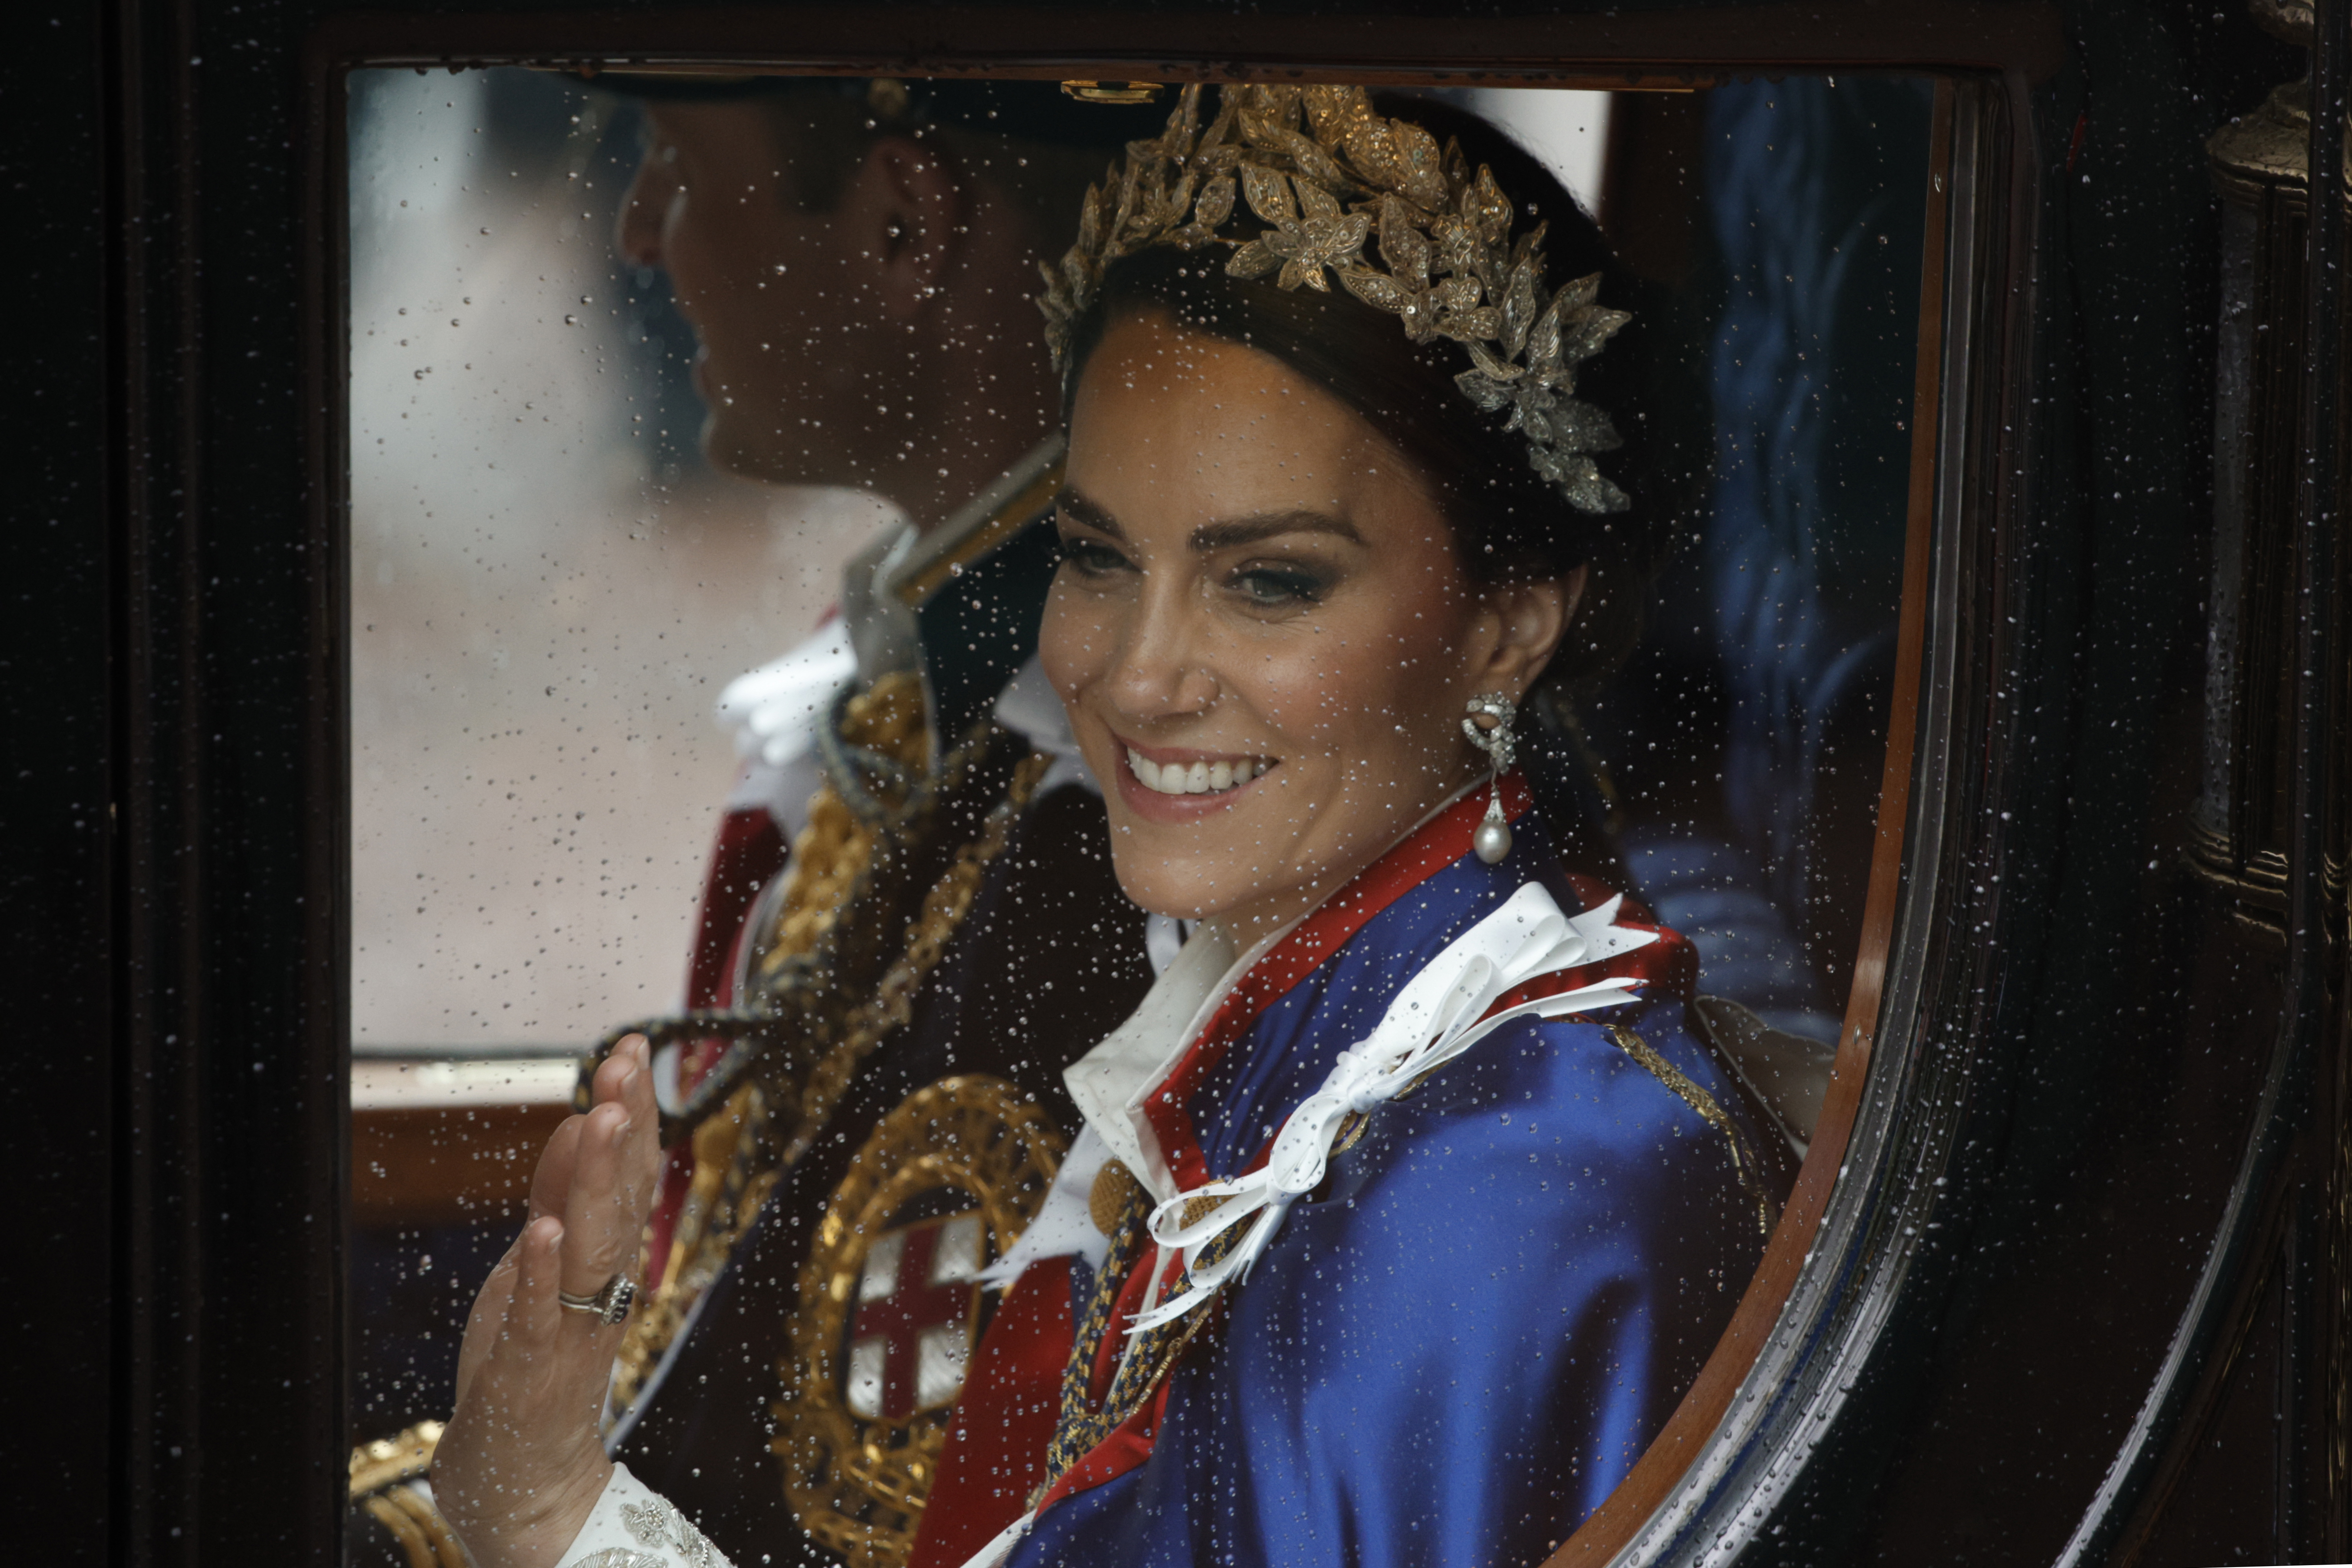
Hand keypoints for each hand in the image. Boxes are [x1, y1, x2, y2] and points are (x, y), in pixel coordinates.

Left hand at [434, 1036, 661, 1567]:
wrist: (527, 1482)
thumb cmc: (532, 1366)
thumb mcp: (543, 1266)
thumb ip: (563, 1196)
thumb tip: (582, 1117)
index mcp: (606, 1261)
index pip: (630, 1173)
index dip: (634, 1109)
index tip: (634, 1044)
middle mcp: (601, 1289)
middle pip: (620, 1200)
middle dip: (624, 1128)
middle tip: (627, 1063)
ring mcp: (569, 1330)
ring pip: (590, 1248)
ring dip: (598, 1182)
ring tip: (602, 1119)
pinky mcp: (529, 1373)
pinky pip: (538, 1319)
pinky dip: (542, 1277)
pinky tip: (543, 1232)